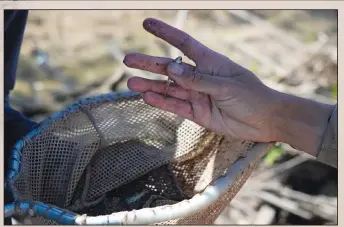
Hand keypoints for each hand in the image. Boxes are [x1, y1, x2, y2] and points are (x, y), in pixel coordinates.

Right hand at [123, 18, 279, 142]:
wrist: (265, 120)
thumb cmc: (251, 96)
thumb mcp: (225, 85)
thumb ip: (197, 79)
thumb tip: (171, 69)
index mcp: (209, 63)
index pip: (183, 43)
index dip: (165, 33)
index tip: (147, 24)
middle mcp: (199, 77)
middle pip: (169, 68)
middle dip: (149, 63)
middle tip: (128, 60)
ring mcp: (197, 96)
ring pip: (169, 89)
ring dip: (150, 85)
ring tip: (131, 83)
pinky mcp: (197, 113)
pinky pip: (176, 106)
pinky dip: (162, 102)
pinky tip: (147, 98)